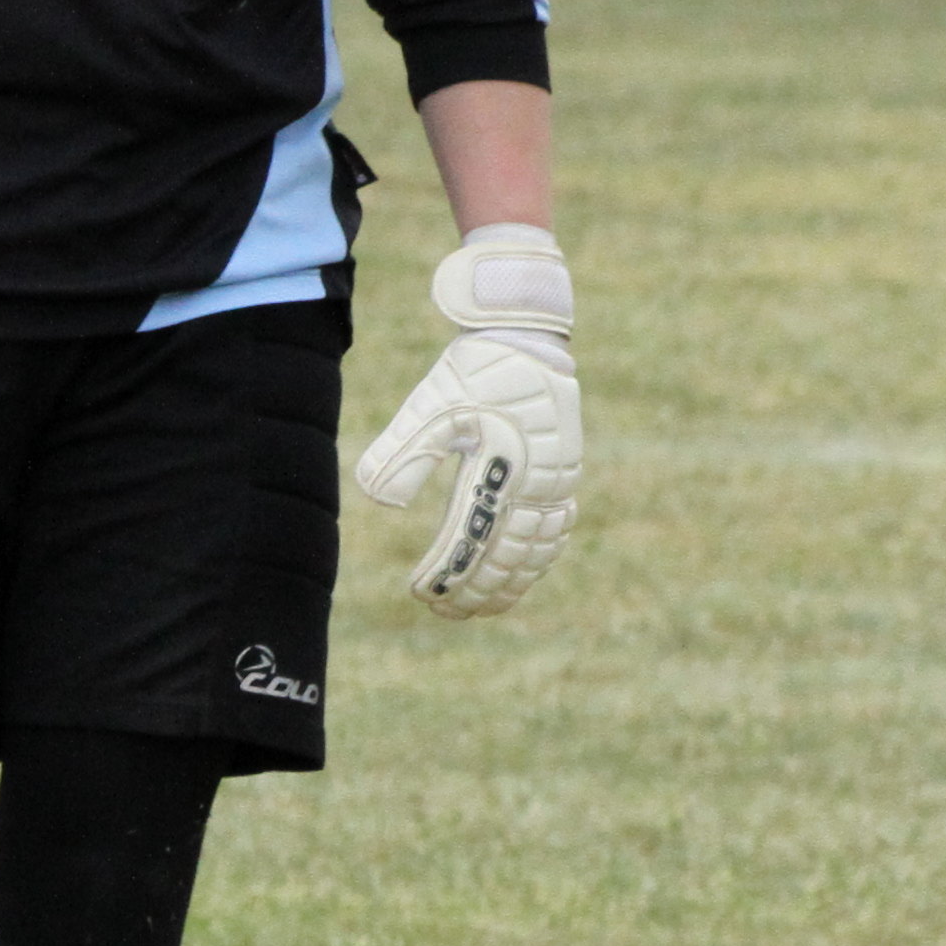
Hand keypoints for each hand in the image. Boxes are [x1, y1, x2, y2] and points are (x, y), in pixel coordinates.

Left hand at [352, 224, 581, 619]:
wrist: (526, 334)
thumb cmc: (473, 368)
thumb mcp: (431, 402)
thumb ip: (404, 449)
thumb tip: (379, 501)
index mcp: (501, 469)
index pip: (470, 541)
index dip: (446, 574)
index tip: (421, 593)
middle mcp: (536, 482)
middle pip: (506, 557)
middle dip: (475, 590)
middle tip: (445, 611)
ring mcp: (557, 480)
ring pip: (537, 550)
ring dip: (510, 583)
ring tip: (482, 606)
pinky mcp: (566, 472)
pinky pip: (558, 528)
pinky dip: (540, 557)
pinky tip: (524, 570)